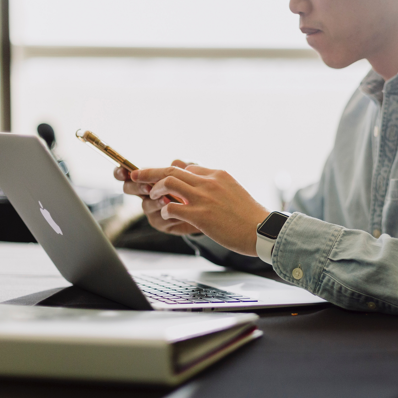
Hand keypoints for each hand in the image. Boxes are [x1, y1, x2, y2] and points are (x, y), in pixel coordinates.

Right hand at [113, 160, 201, 235]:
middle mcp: (147, 193)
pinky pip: (159, 219)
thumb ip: (185, 166)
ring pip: (145, 205)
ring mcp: (152, 208)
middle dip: (137, 187)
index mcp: (149, 178)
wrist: (207, 210)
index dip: (121, 172)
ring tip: (167, 200)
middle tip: (148, 187)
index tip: (124, 171)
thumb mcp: (194, 173)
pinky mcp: (161, 222)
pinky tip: (180, 213)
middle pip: (129, 189)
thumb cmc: (197, 187)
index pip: (128, 173)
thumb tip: (176, 162)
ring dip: (155, 202)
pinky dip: (168, 214)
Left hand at [130, 163, 269, 255]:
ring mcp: (204, 198)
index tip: (161, 179)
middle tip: (135, 175)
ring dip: (155, 190)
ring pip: (168, 183)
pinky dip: (165, 210)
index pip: (188, 167)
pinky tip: (167, 215)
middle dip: (149, 171)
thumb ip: (216, 186)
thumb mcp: (234, 192)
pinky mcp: (200, 215)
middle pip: (172, 169)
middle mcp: (209, 182)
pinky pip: (172, 207)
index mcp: (218, 175)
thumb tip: (203, 187)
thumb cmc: (250, 217)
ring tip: (153, 197)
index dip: (171, 172)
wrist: (261, 230)